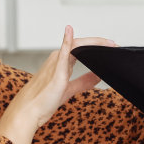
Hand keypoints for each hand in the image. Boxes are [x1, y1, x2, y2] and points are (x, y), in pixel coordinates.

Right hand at [0, 27, 113, 143]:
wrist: (29, 112)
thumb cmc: (43, 102)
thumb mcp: (69, 89)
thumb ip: (83, 82)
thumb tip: (98, 76)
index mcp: (61, 63)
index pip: (80, 48)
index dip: (96, 46)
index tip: (110, 48)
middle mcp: (57, 59)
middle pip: (80, 44)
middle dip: (98, 43)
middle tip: (114, 45)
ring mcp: (56, 63)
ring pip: (75, 45)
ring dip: (93, 42)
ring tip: (109, 43)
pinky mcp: (56, 72)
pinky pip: (61, 53)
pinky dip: (67, 41)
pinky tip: (70, 31)